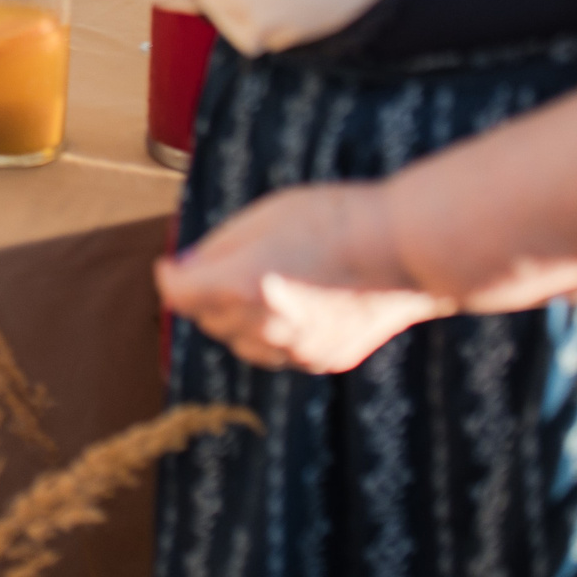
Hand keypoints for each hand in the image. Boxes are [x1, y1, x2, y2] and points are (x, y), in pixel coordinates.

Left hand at [155, 182, 452, 373]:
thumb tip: (184, 268)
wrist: (407, 250)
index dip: (169, 277)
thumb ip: (217, 248)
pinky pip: (283, 354)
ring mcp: (297, 351)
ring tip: (261, 283)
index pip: (178, 295)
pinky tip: (298, 303)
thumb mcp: (264, 215)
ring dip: (238, 320)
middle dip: (205, 296)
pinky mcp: (325, 361)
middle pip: (209, 320)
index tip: (171, 265)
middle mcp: (265, 327)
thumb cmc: (334, 218)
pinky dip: (276, 334)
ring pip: (243, 344)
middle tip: (218, 268)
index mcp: (240, 286)